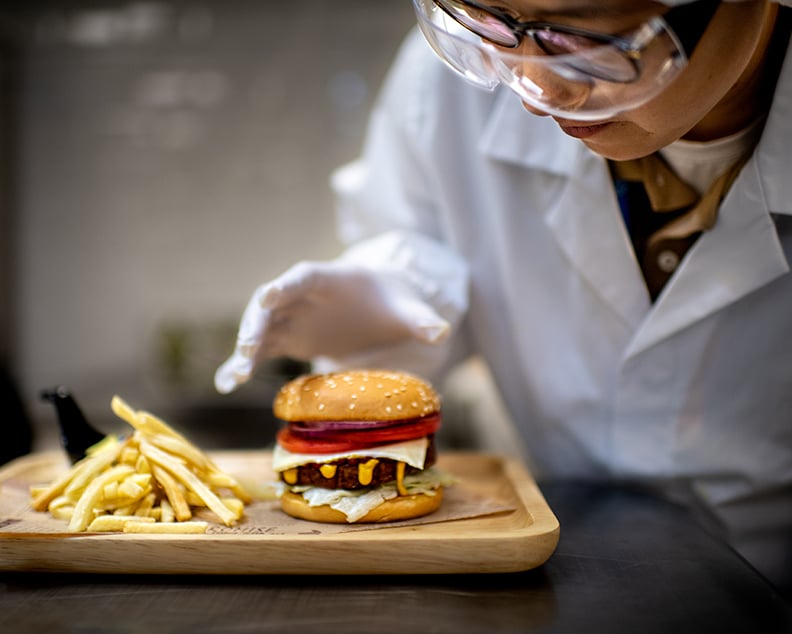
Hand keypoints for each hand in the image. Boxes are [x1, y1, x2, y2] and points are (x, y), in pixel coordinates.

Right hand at [214, 259, 449, 393]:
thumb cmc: (391, 302)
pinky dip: (242, 363)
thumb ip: (421, 318)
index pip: (303, 276)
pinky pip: (260, 349)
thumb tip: (443, 329)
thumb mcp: (407, 309)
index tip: (267, 295)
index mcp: (330, 279)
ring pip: (259, 327)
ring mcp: (292, 316)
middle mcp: (303, 295)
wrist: (377, 306)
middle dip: (257, 322)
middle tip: (246, 348)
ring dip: (244, 348)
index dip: (285, 285)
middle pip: (271, 302)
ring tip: (232, 377)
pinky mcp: (287, 338)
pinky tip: (225, 384)